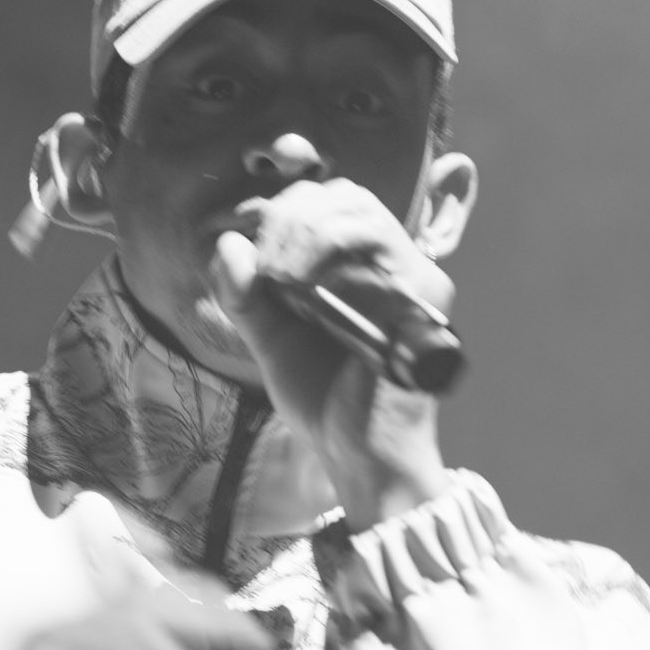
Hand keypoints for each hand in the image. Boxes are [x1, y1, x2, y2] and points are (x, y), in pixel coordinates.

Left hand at [210, 180, 452, 528]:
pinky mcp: (422, 294)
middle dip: (291, 217)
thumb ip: (245, 296)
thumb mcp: (272, 340)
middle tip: (266, 266)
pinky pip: (379, 241)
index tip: (254, 258)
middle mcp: (391, 265)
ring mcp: (412, 276)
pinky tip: (299, 284)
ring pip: (359, 209)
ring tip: (279, 276)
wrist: (358, 455)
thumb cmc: (324, 402)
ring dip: (305, 231)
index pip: (326, 203)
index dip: (282, 215)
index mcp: (357, 269)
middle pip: (343, 195)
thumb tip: (227, 243)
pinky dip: (328, 249)